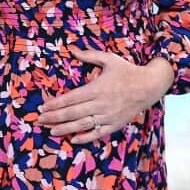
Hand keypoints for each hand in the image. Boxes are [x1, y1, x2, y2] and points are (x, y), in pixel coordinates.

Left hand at [37, 51, 174, 144]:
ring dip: (65, 129)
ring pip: (83, 125)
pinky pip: (98, 133)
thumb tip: (72, 49)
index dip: (55, 103)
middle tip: (40, 120)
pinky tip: (73, 140)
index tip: (43, 107)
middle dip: (54, 117)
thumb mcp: (109, 59)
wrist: (150, 85)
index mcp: (97, 87)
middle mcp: (101, 103)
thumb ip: (89, 55)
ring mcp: (108, 115)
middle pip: (73, 113)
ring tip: (51, 131)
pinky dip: (85, 138)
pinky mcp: (115, 124)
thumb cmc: (127, 71)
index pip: (71, 98)